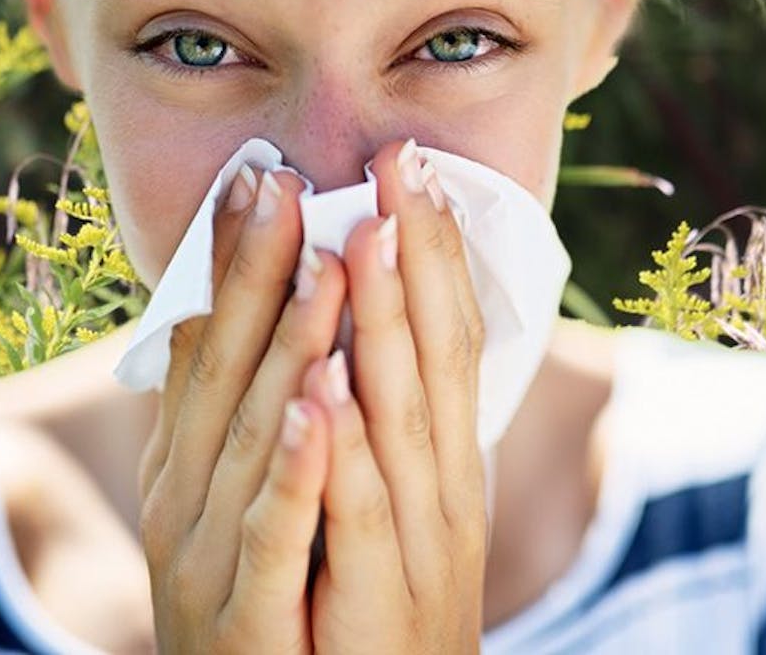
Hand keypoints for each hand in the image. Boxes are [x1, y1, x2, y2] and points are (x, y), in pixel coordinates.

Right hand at [138, 166, 346, 653]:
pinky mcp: (242, 617)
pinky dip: (295, 467)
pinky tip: (320, 407)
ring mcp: (203, 557)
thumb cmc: (254, 608)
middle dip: (253, 274)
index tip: (256, 180)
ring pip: (251, 437)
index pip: (202, 347)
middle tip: (283, 184)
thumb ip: (231, 422)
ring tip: (325, 263)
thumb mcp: (226, 504)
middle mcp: (180, 500)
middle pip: (220, 373)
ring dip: (287, 346)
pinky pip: (272, 531)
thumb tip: (234, 321)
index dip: (227, 264)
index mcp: (181, 466)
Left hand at [304, 139, 487, 652]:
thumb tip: (347, 332)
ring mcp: (411, 547)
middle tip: (399, 162)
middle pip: (432, 361)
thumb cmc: (366, 603)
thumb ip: (374, 423)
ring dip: (385, 327)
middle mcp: (437, 493)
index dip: (432, 255)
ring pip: (399, 423)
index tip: (410, 167)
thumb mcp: (380, 501)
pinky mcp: (371, 602)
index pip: (441, 342)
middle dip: (416, 258)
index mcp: (437, 464)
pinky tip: (324, 392)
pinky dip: (341, 454)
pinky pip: (352, 518)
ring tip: (361, 238)